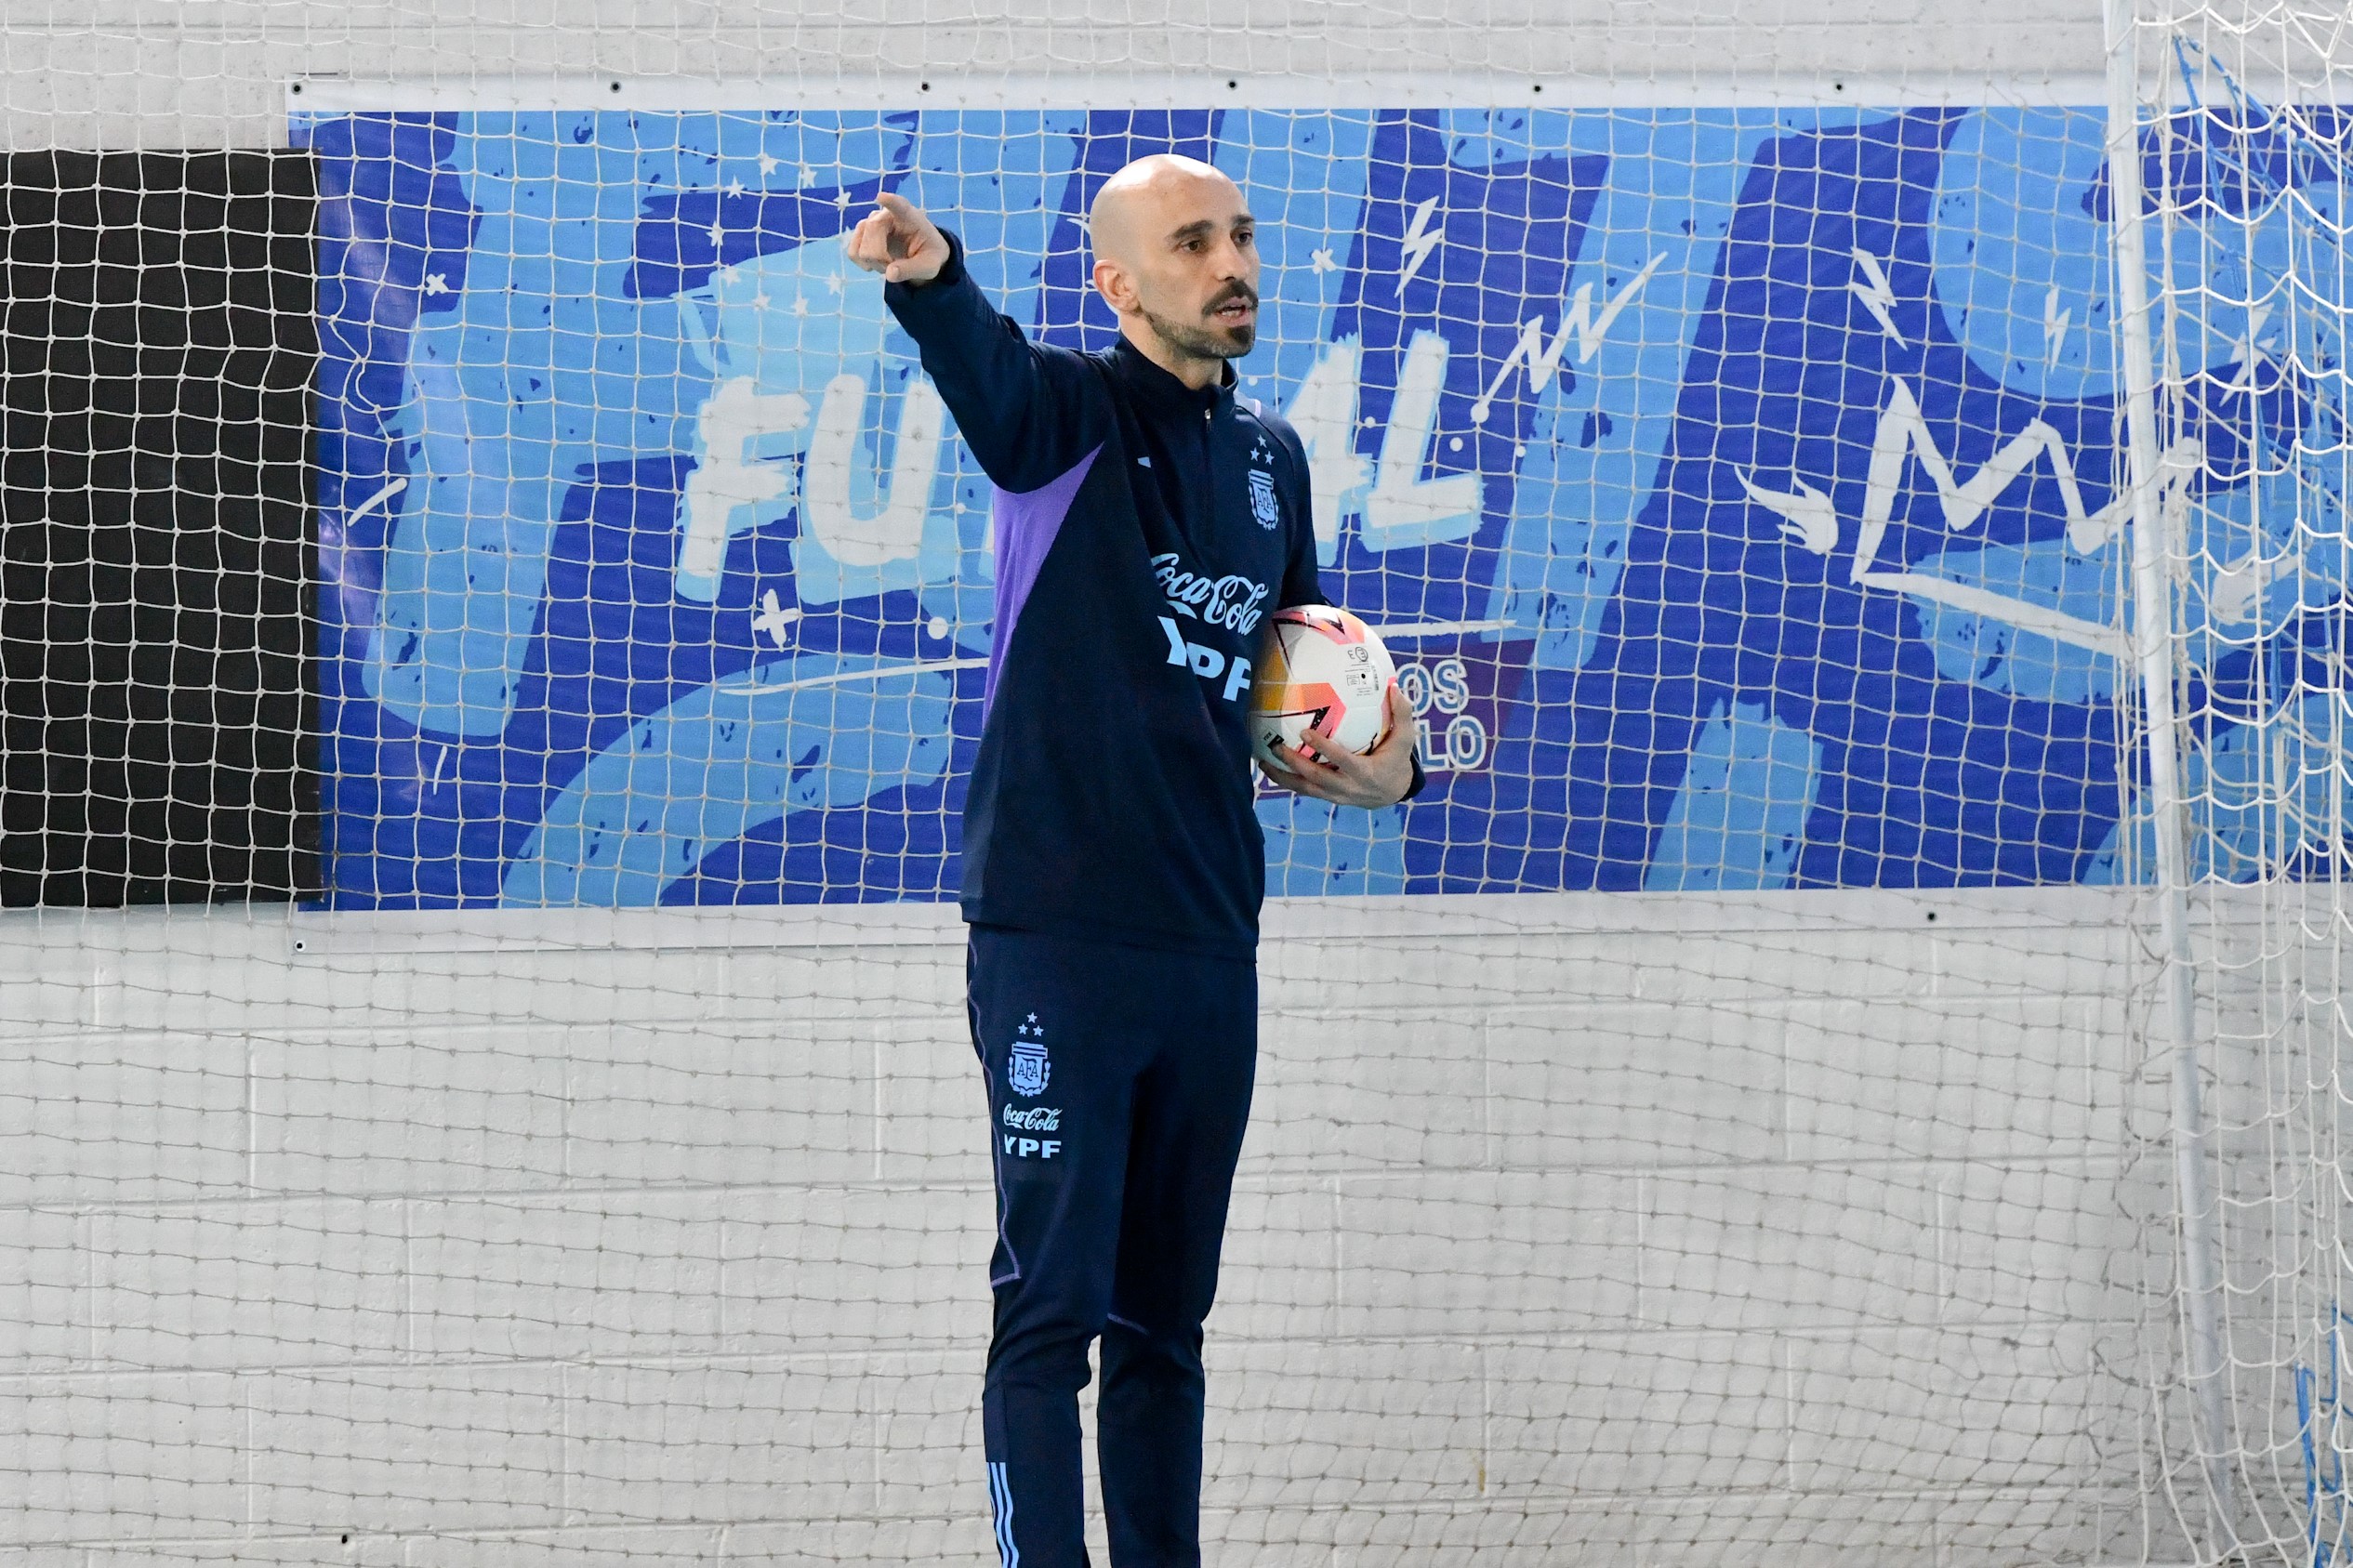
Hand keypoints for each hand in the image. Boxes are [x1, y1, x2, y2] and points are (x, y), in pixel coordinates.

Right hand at [845, 192, 950, 284]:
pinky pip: (853, 252)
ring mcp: (870, 223)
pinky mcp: (861, 235)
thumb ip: (912, 269)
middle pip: (872, 232)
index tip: (881, 197)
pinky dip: (863, 264)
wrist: (920, 255)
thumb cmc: (928, 255)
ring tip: (889, 264)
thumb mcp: (929, 266)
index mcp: (909, 216)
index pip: (898, 205)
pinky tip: (876, 265)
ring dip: (874, 263)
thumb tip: (890, 274)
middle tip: (896, 267)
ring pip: (861, 247)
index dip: (889, 201)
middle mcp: (886, 214)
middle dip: (881, 257)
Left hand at [1260, 684, 1418, 808]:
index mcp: (1365, 773)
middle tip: (1276, 745)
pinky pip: (1303, 791)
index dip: (1323, 748)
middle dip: (1294, 763)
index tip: (1305, 732)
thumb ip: (1402, 714)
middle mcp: (1347, 787)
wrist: (1393, 792)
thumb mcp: (1406, 739)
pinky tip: (1269, 769)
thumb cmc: (1397, 760)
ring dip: (1282, 776)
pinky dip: (1285, 781)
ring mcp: (1335, 795)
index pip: (1341, 761)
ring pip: (1305, 788)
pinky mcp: (1327, 798)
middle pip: (1315, 777)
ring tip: (1263, 761)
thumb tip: (1394, 687)